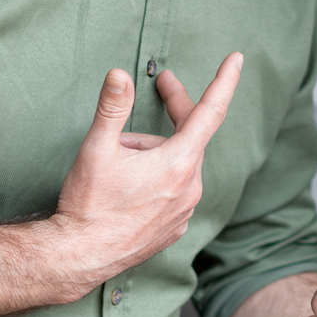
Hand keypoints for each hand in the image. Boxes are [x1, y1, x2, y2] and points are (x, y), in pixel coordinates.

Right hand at [46, 55, 242, 295]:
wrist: (79, 257)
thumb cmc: (88, 204)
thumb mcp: (96, 148)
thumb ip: (112, 106)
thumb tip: (120, 74)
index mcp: (178, 163)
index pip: (210, 111)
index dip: (224, 81)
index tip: (237, 59)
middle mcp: (191, 187)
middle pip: (190, 135)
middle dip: (176, 109)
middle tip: (162, 87)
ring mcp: (185, 210)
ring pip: (178, 163)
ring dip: (157, 151)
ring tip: (121, 157)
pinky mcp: (175, 228)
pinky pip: (175, 189)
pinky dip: (158, 178)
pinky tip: (131, 185)